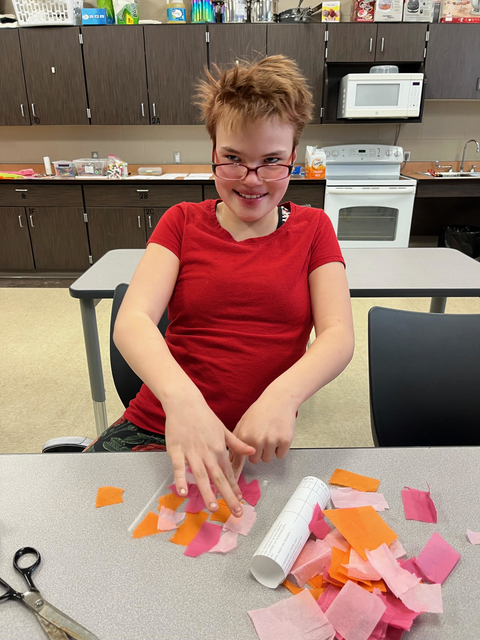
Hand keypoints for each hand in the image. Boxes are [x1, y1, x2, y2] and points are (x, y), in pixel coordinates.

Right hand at [164, 393, 255, 515]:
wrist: (185, 402)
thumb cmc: (204, 416)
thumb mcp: (223, 429)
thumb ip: (237, 444)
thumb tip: (252, 452)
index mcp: (219, 448)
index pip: (229, 472)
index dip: (234, 488)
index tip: (240, 502)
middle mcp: (207, 453)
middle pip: (218, 478)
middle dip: (228, 496)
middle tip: (235, 512)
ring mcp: (192, 452)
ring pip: (201, 476)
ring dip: (207, 492)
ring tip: (213, 507)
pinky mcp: (177, 450)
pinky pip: (179, 467)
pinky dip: (181, 479)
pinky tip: (184, 492)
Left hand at [230, 391, 295, 479]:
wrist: (279, 400)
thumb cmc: (260, 411)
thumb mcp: (243, 423)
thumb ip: (236, 441)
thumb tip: (229, 459)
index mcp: (243, 436)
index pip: (237, 460)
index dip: (234, 476)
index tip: (232, 488)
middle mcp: (256, 440)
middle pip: (255, 461)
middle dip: (258, 452)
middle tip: (261, 437)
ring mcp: (271, 441)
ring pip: (268, 459)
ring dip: (269, 450)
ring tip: (270, 433)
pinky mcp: (285, 441)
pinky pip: (280, 455)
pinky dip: (280, 448)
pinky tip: (278, 434)